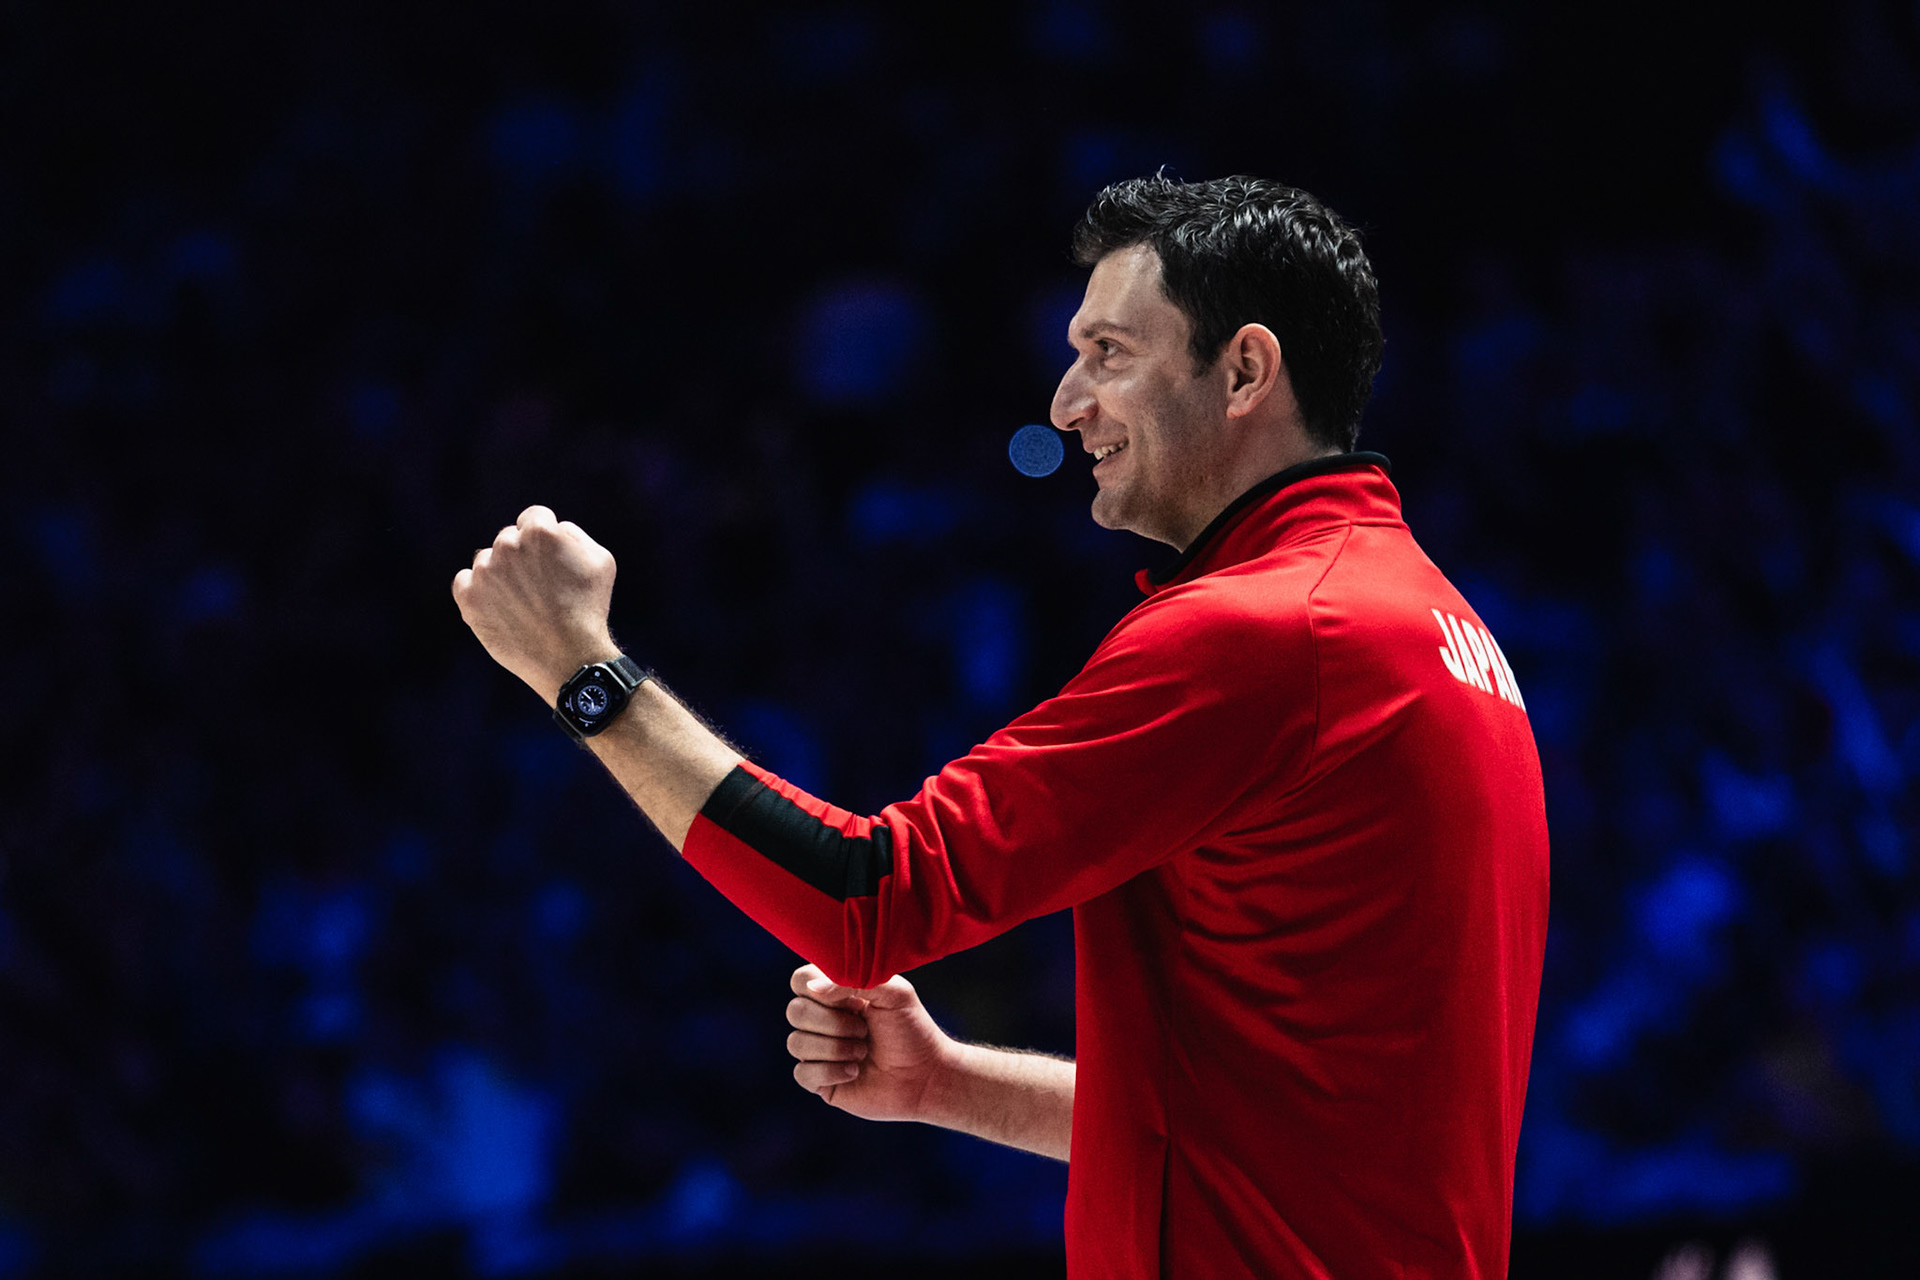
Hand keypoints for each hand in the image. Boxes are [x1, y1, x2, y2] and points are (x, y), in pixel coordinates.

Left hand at [451, 505, 619, 700]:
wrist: (568, 657)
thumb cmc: (589, 608)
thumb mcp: (601, 560)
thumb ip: (574, 534)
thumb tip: (555, 528)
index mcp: (540, 531)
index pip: (534, 517)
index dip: (546, 539)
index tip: (552, 561)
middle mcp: (508, 545)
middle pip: (509, 538)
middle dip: (523, 556)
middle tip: (540, 587)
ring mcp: (485, 571)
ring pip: (487, 560)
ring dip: (501, 574)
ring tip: (522, 603)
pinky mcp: (468, 597)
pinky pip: (465, 581)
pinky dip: (478, 591)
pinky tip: (499, 607)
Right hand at [785, 964, 956, 1123]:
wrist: (926, 1074)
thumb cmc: (912, 1029)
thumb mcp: (895, 993)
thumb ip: (856, 980)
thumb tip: (813, 989)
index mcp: (835, 992)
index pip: (801, 980)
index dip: (819, 989)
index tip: (853, 1000)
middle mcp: (821, 1019)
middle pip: (795, 1012)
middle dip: (833, 1023)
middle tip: (864, 1029)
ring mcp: (818, 1051)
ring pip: (796, 1043)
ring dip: (835, 1049)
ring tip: (863, 1052)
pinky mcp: (820, 1081)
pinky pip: (802, 1074)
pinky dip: (831, 1072)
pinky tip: (854, 1072)